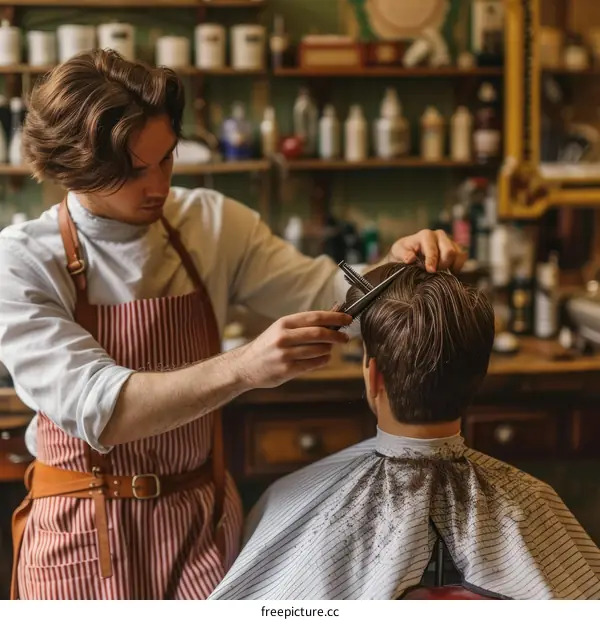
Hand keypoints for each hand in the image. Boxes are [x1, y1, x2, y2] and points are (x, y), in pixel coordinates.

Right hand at [233, 311, 351, 388]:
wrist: (245, 366)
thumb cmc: (268, 345)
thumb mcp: (281, 329)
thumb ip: (304, 324)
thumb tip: (332, 314)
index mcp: (283, 323)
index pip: (315, 317)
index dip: (334, 317)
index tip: (347, 318)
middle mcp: (283, 337)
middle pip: (318, 333)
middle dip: (336, 335)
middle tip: (345, 337)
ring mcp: (284, 354)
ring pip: (318, 350)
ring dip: (329, 349)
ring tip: (329, 348)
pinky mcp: (286, 370)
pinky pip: (312, 364)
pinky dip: (323, 360)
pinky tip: (324, 357)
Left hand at [388, 229, 466, 273]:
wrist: (409, 252)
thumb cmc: (403, 251)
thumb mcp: (398, 251)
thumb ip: (403, 254)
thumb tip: (410, 258)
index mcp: (425, 235)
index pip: (433, 249)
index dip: (432, 261)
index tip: (430, 271)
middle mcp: (439, 235)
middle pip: (450, 251)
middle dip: (442, 265)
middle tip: (434, 272)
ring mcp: (449, 241)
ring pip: (458, 255)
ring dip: (450, 266)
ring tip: (439, 271)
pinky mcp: (456, 248)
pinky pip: (462, 257)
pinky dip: (457, 266)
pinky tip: (447, 271)